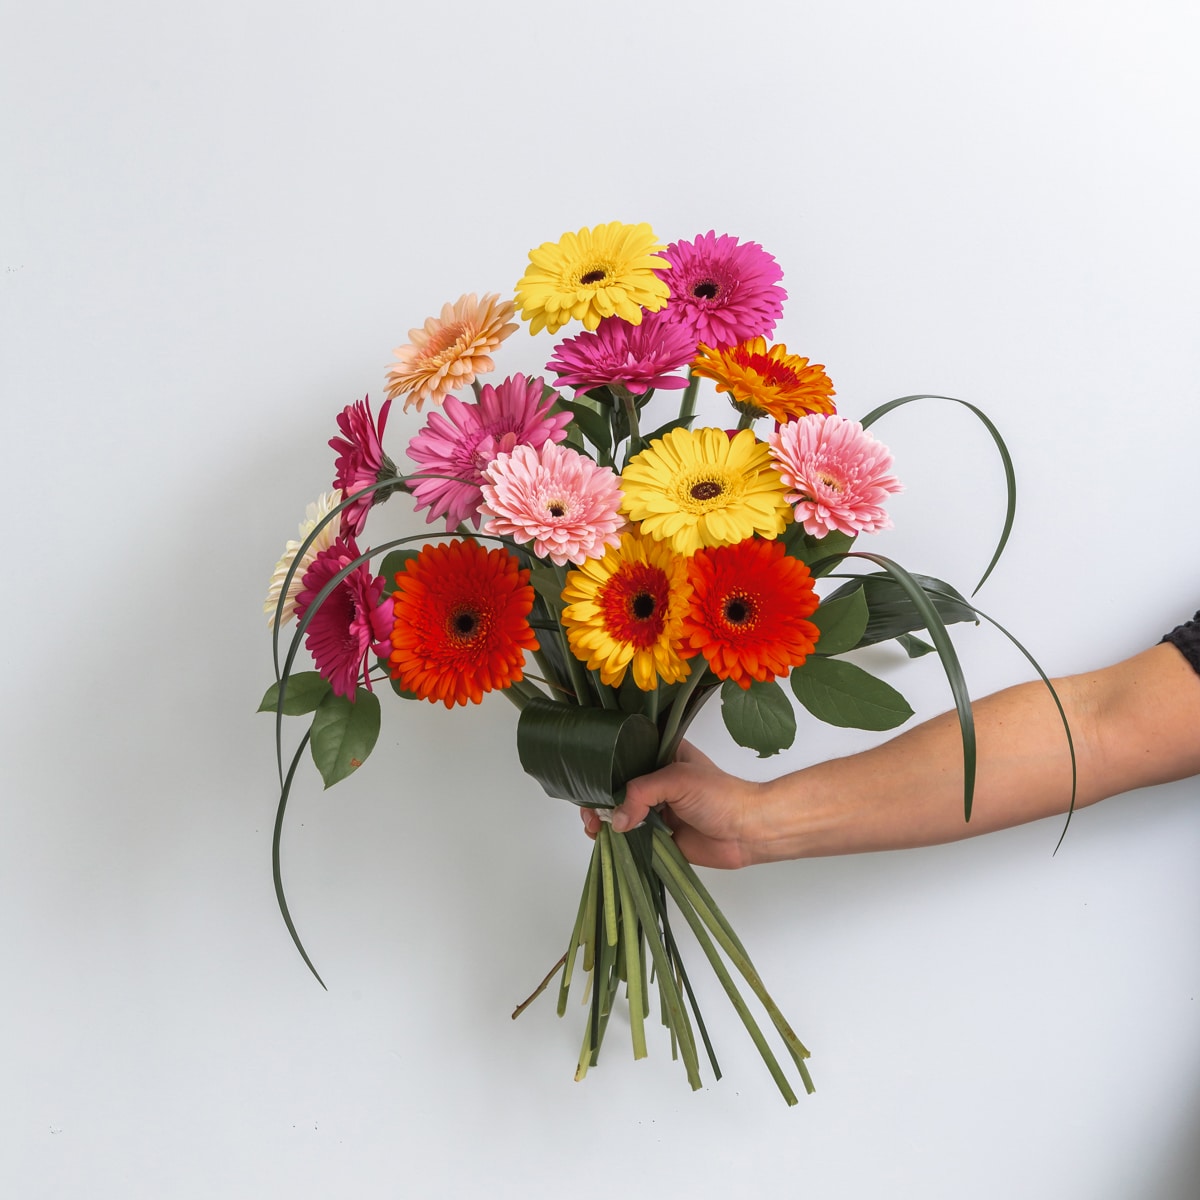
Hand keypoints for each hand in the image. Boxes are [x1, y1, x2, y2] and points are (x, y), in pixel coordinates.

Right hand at [579, 741, 762, 868]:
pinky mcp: (657, 836)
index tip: (587, 781)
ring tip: (594, 827)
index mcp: (660, 755)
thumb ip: (640, 793)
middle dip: (598, 798)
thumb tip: (615, 820)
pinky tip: (606, 840)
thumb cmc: (720, 795)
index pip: (622, 756)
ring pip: (619, 813)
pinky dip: (616, 840)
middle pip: (616, 787)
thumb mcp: (676, 779)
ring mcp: (655, 809)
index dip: (602, 767)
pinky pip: (630, 837)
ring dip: (603, 821)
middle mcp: (655, 780)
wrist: (747, 831)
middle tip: (590, 812)